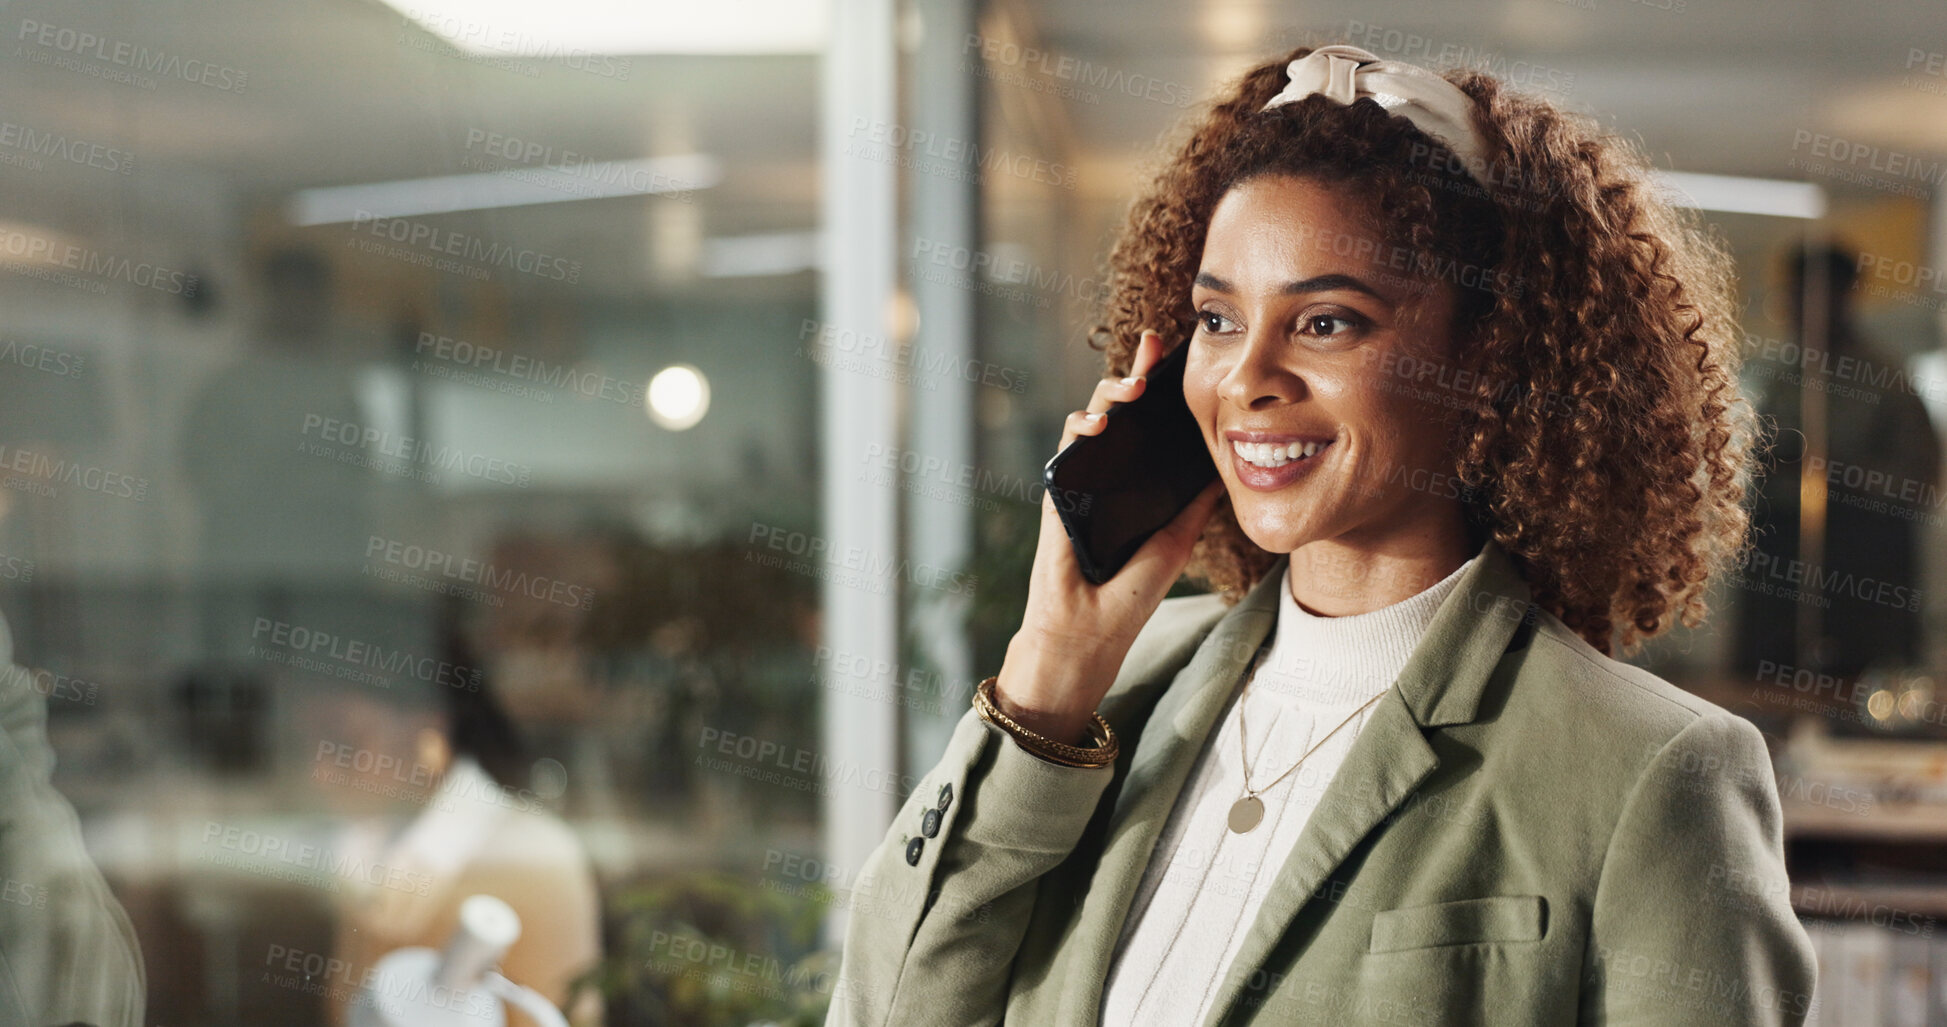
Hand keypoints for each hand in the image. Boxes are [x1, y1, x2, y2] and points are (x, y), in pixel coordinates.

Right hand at [994, 329, 1225, 745]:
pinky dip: (1079, 427)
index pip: (1151, 425)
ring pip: (1092, 417)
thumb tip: (1230, 462)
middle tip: (1153, 346)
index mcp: (1139, 481)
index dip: (1162, 391)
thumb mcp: (1178, 539)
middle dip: (1136, 373)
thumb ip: (1196, 502)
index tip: (1178, 357)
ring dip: (1109, 394)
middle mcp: (1110, 473)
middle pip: (1122, 410)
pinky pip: (1066, 445)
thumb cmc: (1132, 592)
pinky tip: (1098, 424)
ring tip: (1131, 388)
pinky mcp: (1058, 488)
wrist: (1091, 629)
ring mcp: (1083, 477)